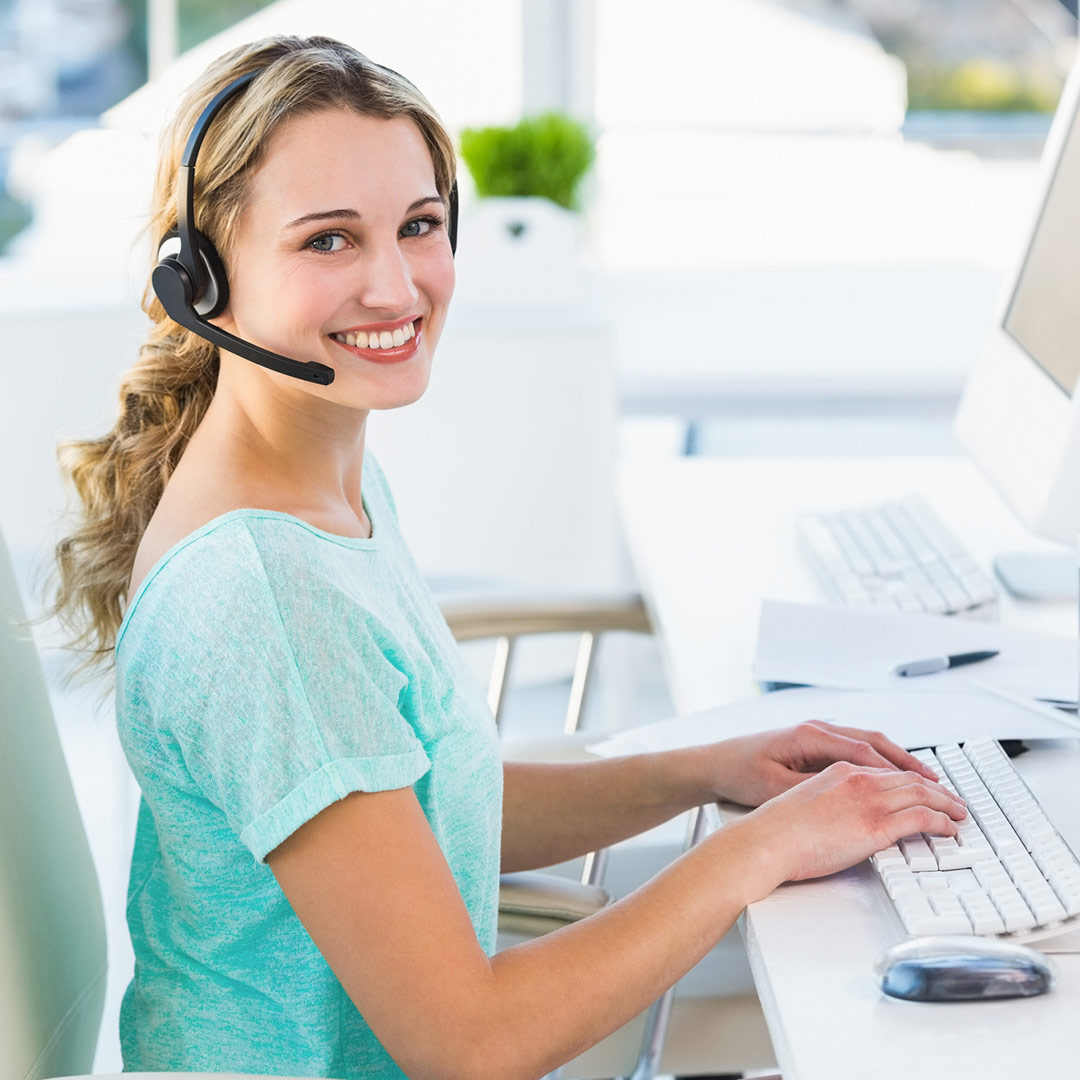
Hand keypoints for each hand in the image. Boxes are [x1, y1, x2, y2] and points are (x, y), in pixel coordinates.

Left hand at [704, 719, 941, 807]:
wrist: (714, 764)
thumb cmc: (741, 774)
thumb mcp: (778, 787)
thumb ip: (817, 789)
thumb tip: (854, 797)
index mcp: (811, 736)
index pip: (867, 751)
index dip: (900, 770)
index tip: (927, 787)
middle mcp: (817, 730)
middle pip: (875, 743)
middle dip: (909, 763)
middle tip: (940, 784)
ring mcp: (816, 734)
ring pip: (868, 744)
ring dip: (897, 761)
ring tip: (927, 781)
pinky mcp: (812, 744)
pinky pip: (855, 749)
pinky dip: (878, 762)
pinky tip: (892, 779)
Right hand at [736, 759, 966, 892]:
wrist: (768, 840)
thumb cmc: (778, 828)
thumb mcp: (807, 800)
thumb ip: (832, 800)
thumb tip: (845, 817)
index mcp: (840, 770)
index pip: (886, 771)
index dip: (911, 779)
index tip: (924, 789)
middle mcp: (858, 779)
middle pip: (910, 779)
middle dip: (937, 789)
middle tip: (953, 800)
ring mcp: (868, 800)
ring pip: (922, 794)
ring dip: (946, 803)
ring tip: (959, 813)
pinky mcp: (876, 825)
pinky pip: (922, 818)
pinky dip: (941, 821)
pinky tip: (949, 829)